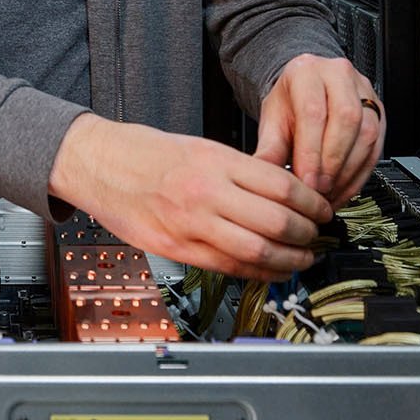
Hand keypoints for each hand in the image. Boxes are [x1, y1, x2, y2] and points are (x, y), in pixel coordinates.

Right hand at [47, 114, 333, 280]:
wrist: (96, 163)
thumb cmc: (144, 152)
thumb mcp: (198, 146)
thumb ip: (238, 170)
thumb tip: (282, 194)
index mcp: (215, 161)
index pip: (283, 186)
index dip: (313, 203)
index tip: (323, 209)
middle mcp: (206, 193)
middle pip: (278, 222)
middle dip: (308, 234)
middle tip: (318, 235)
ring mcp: (191, 224)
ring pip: (258, 251)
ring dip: (290, 259)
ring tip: (303, 257)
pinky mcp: (177, 248)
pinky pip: (230, 267)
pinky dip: (260, 272)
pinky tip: (274, 270)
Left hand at [254, 54, 384, 206]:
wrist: (305, 92)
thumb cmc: (289, 104)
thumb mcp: (272, 121)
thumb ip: (269, 148)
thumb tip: (264, 176)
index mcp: (307, 72)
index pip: (313, 112)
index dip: (311, 152)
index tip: (306, 181)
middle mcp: (340, 76)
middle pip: (346, 119)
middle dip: (333, 162)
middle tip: (319, 189)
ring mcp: (364, 92)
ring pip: (367, 134)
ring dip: (349, 171)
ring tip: (330, 192)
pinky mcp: (379, 112)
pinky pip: (377, 146)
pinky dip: (360, 174)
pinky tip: (344, 189)